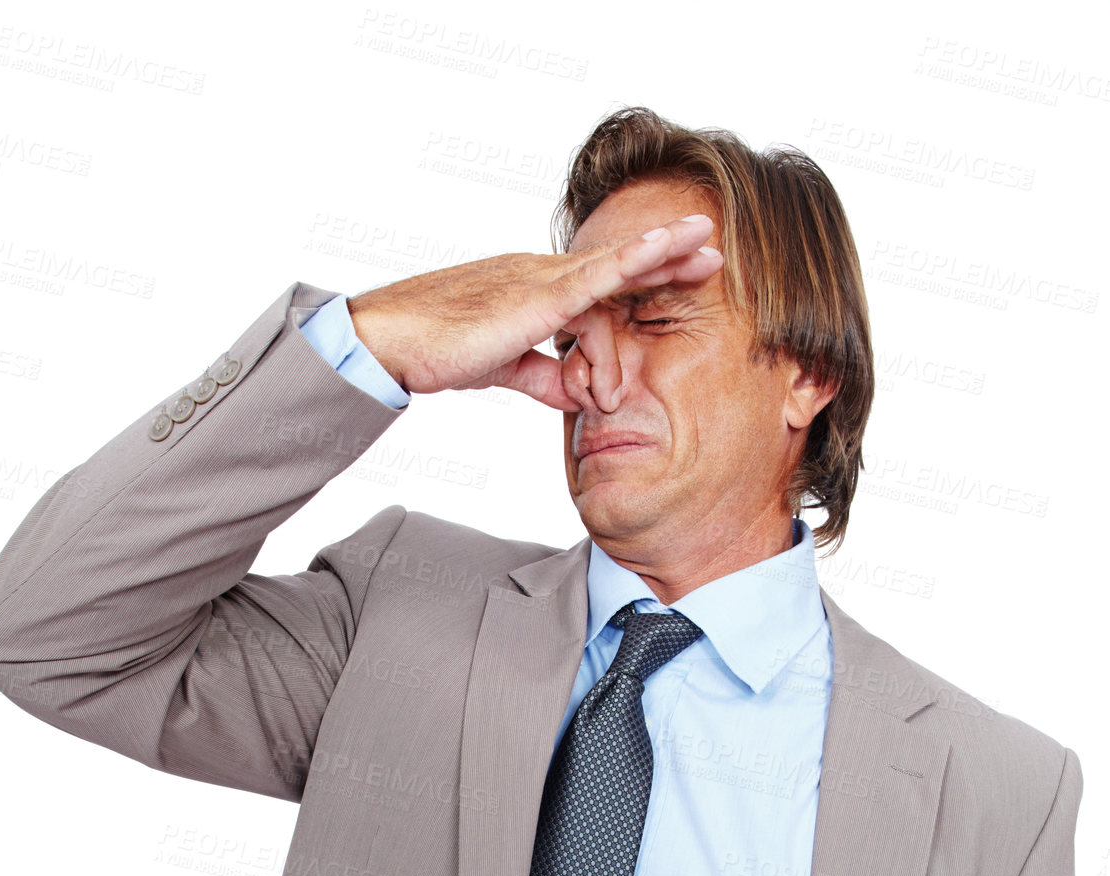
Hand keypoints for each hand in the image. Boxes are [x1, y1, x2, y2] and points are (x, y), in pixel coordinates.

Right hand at [346, 215, 720, 407]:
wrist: (395, 340)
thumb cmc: (436, 349)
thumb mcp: (504, 368)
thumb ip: (542, 377)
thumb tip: (575, 393)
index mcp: (535, 291)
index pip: (601, 284)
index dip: (643, 278)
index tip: (681, 277)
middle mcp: (543, 275)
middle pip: (620, 263)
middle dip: (670, 257)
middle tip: (715, 253)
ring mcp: (541, 278)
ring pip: (619, 266)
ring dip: (666, 263)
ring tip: (709, 260)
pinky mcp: (538, 293)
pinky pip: (599, 274)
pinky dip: (639, 259)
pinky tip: (671, 246)